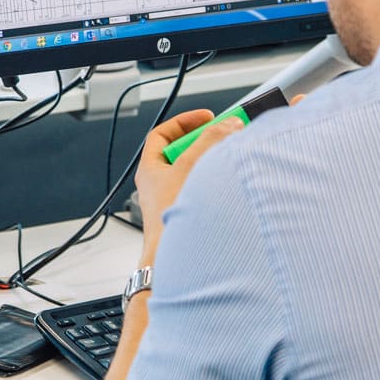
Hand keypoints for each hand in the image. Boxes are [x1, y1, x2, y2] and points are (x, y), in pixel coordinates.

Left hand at [134, 109, 244, 265]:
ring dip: (214, 166)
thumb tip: (228, 125)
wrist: (170, 261)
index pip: (163, 134)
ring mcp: (175, 201)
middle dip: (205, 144)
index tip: (206, 118)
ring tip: (227, 164)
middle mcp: (160, 185)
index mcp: (151, 169)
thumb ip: (210, 141)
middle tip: (224, 139)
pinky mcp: (190, 215)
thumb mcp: (189, 166)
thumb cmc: (168, 221)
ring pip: (196, 173)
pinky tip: (228, 188)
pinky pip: (205, 192)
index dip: (184, 122)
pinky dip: (217, 186)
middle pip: (184, 152)